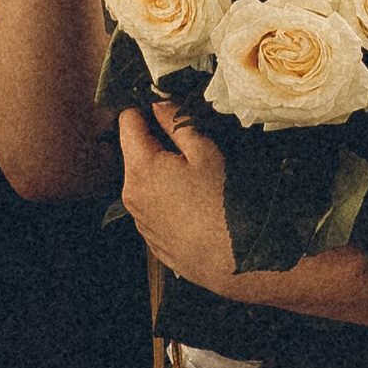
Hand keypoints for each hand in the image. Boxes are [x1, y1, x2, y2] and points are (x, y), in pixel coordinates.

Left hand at [118, 99, 237, 291]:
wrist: (240, 264)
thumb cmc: (225, 204)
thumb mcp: (206, 153)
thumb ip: (177, 123)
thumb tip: (158, 102)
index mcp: (140, 168)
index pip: (127, 121)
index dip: (145, 109)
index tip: (167, 109)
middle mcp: (131, 196)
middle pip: (136, 154)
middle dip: (158, 145)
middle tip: (194, 148)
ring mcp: (141, 222)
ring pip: (147, 184)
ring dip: (165, 175)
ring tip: (200, 182)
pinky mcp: (155, 242)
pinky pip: (157, 211)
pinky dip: (171, 202)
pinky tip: (198, 208)